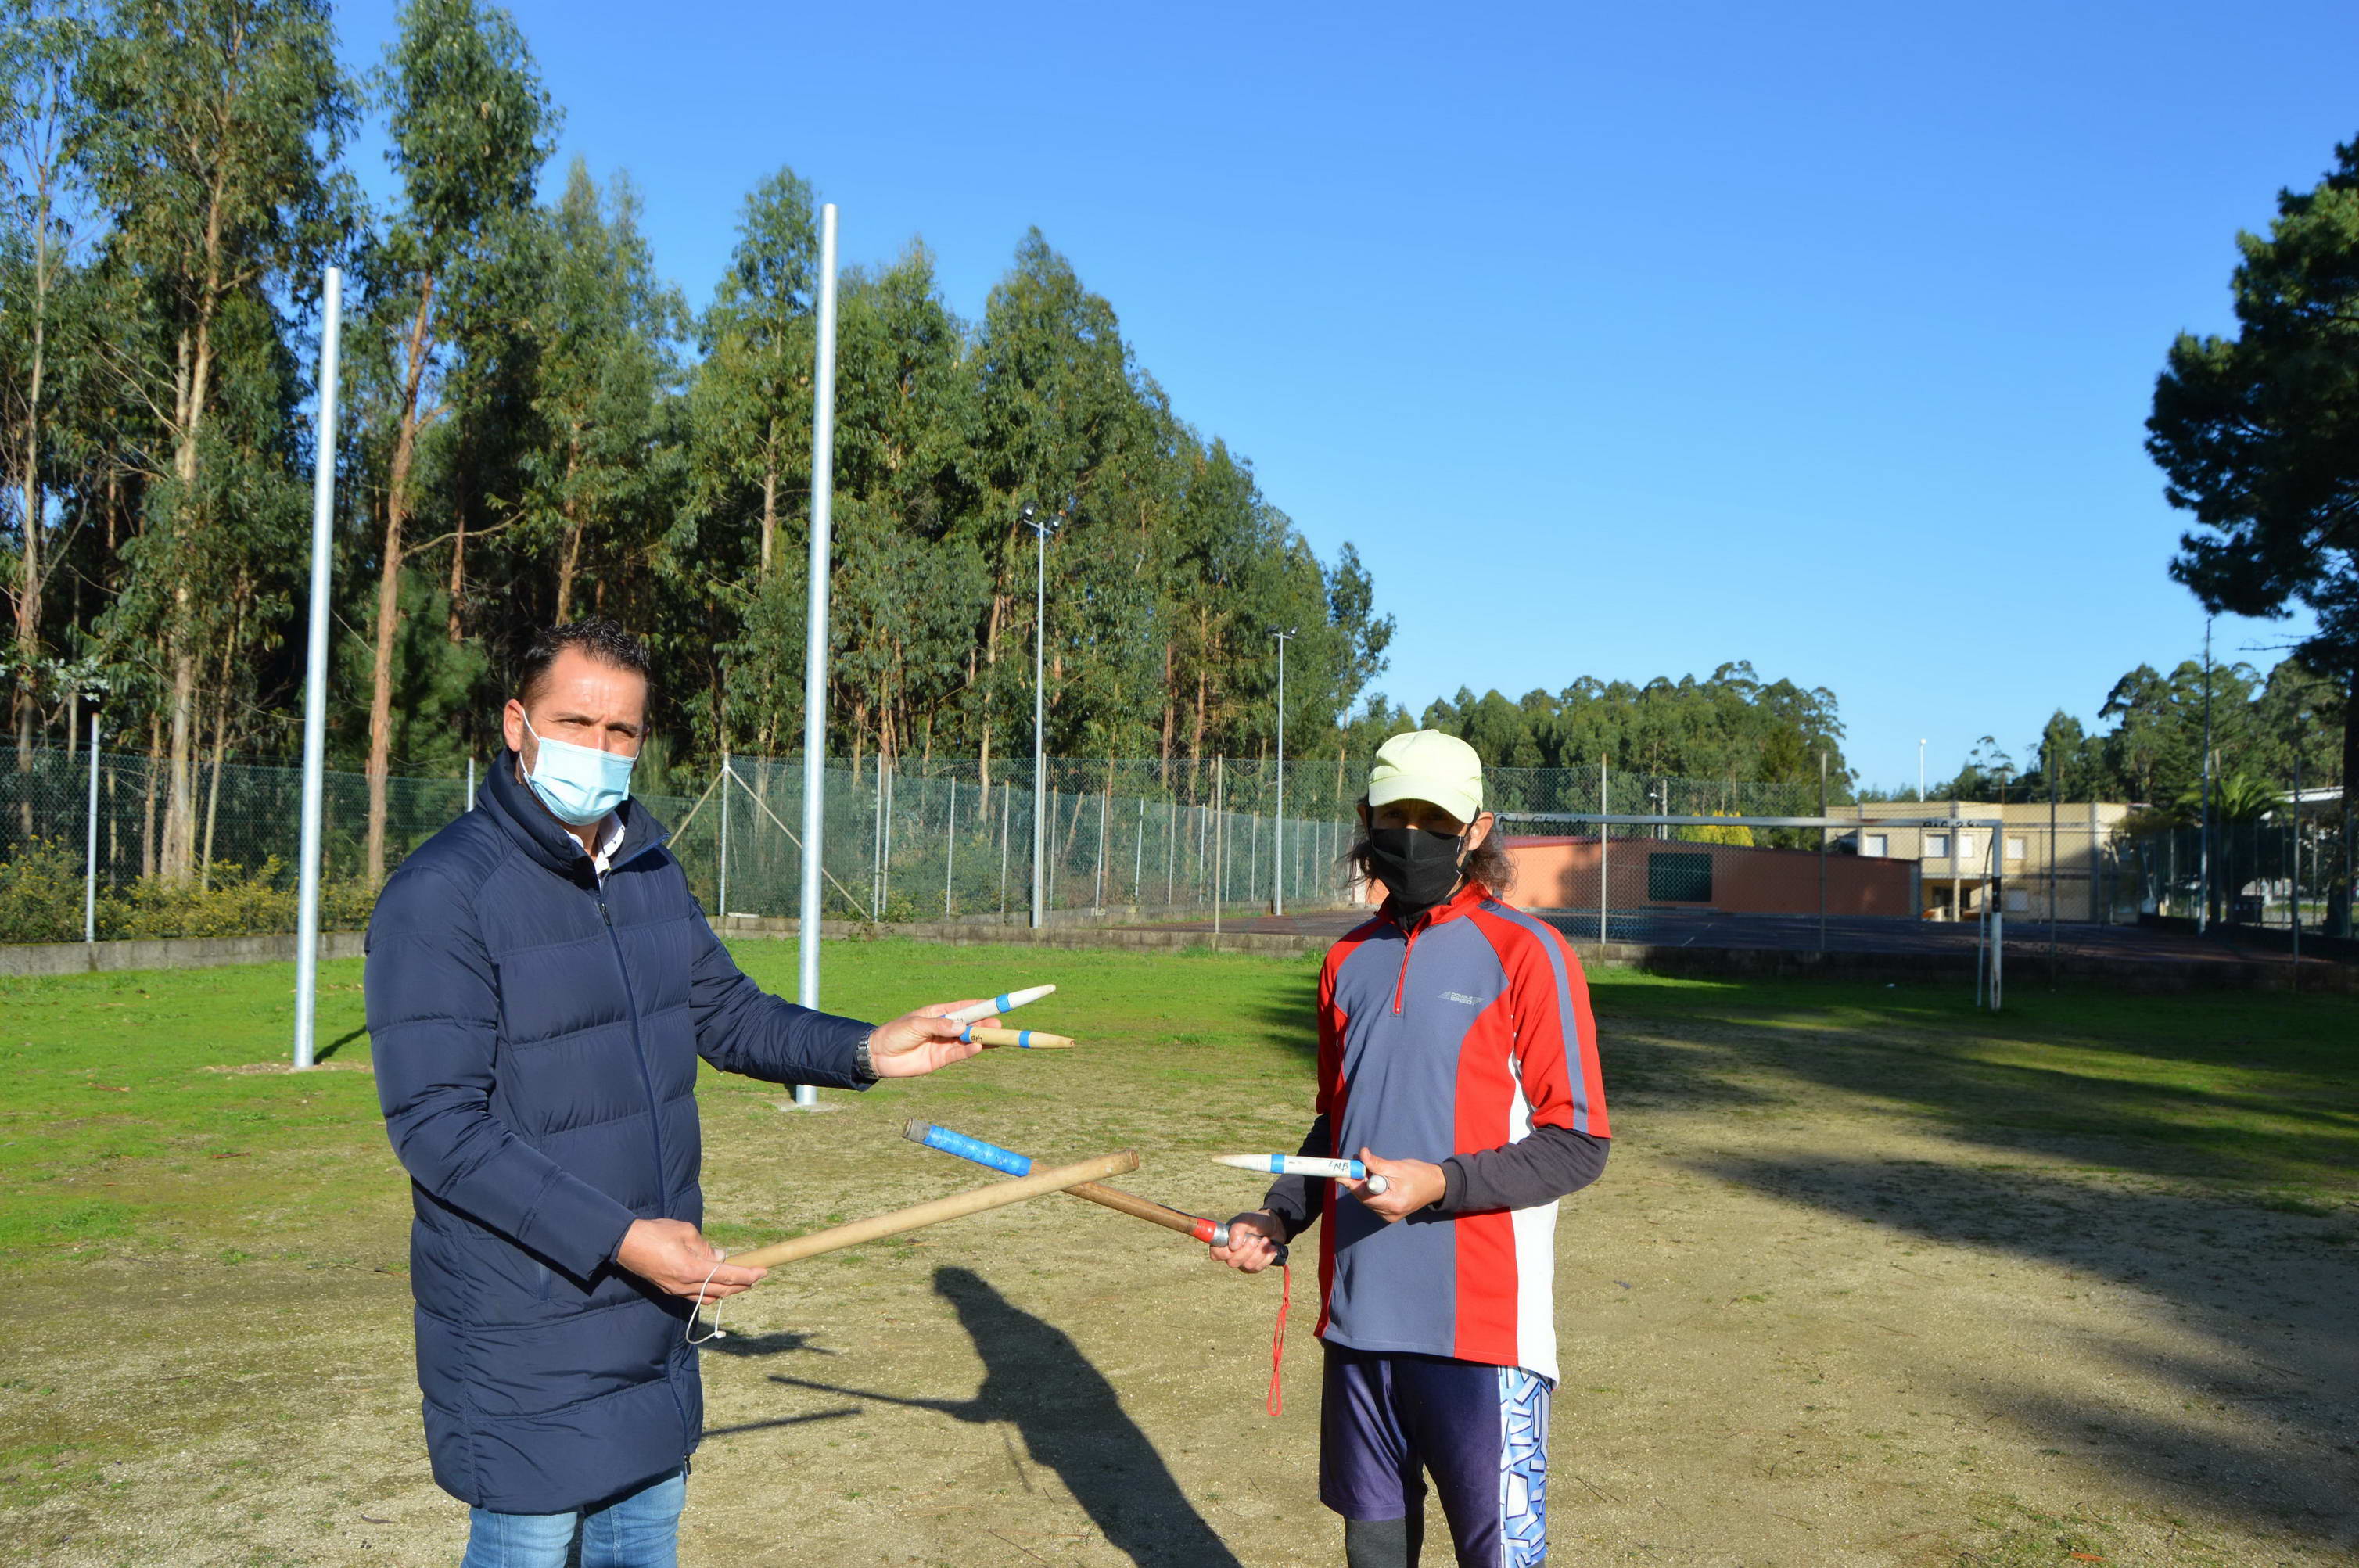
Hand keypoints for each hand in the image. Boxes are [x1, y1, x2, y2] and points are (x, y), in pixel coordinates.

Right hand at [616, 1218, 765, 1304]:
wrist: (625, 1243)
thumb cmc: (656, 1232)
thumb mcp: (686, 1232)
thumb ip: (705, 1247)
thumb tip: (719, 1258)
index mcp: (690, 1269)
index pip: (727, 1276)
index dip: (747, 1275)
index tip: (763, 1272)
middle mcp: (684, 1285)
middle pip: (721, 1291)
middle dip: (742, 1285)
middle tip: (756, 1277)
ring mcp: (676, 1290)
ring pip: (709, 1297)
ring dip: (727, 1291)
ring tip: (740, 1281)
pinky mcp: (669, 1290)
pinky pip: (696, 1296)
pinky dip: (711, 1291)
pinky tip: (717, 1283)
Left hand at [864, 1001, 997, 1077]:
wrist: (878, 1055)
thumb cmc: (895, 1033)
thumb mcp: (916, 1025)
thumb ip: (939, 1025)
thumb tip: (962, 1026)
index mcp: (939, 1013)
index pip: (965, 1008)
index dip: (982, 1007)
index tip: (998, 1005)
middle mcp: (945, 1028)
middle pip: (970, 1025)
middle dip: (985, 1025)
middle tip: (999, 1025)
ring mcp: (944, 1044)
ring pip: (967, 1041)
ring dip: (981, 1039)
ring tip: (996, 1038)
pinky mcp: (940, 1059)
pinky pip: (958, 1054)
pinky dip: (969, 1051)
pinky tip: (978, 1047)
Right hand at [1211, 1212, 1283, 1272]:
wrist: (1274, 1226)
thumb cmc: (1256, 1221)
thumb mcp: (1246, 1219)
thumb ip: (1237, 1229)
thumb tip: (1233, 1246)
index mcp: (1225, 1241)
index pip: (1216, 1254)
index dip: (1223, 1252)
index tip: (1235, 1245)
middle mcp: (1232, 1254)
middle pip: (1233, 1262)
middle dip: (1246, 1251)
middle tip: (1253, 1239)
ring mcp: (1243, 1262)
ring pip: (1248, 1265)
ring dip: (1259, 1251)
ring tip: (1266, 1239)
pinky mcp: (1255, 1267)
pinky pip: (1259, 1267)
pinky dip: (1267, 1256)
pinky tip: (1271, 1247)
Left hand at [1343, 1147, 1445, 1222]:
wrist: (1436, 1185)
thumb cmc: (1420, 1174)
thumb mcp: (1397, 1167)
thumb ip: (1377, 1164)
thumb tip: (1361, 1154)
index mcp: (1393, 1204)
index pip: (1365, 1195)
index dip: (1351, 1183)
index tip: (1339, 1173)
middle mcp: (1389, 1214)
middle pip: (1363, 1198)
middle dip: (1355, 1181)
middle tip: (1350, 1165)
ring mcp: (1389, 1216)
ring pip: (1367, 1199)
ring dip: (1362, 1183)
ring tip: (1363, 1167)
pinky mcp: (1389, 1213)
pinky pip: (1373, 1200)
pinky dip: (1370, 1188)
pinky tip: (1372, 1177)